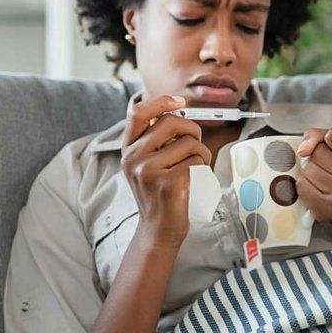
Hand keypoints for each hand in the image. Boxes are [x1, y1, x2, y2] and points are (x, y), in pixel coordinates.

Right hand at [121, 95, 212, 246]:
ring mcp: (149, 170)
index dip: (160, 101)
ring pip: (189, 142)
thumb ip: (155, 140)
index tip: (180, 102)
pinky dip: (203, 169)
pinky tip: (195, 181)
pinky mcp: (168, 183)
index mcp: (128, 150)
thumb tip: (178, 110)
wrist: (158, 231)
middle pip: (170, 122)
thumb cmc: (159, 194)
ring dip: (202, 153)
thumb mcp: (147, 164)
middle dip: (192, 129)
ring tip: (196, 168)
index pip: (137, 113)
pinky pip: (197, 161)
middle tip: (196, 143)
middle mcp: (134, 158)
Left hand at [295, 127, 331, 227]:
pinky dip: (305, 184)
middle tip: (329, 166)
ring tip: (324, 176)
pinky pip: (302, 186)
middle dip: (318, 155)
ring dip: (310, 169)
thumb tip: (303, 150)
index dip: (329, 140)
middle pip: (319, 152)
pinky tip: (318, 188)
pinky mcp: (327, 211)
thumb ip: (319, 135)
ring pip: (308, 169)